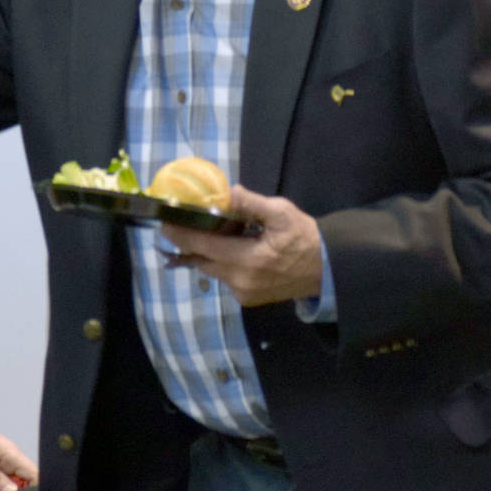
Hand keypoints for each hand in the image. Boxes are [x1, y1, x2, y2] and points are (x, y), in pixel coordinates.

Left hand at [159, 186, 324, 307]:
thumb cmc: (304, 237)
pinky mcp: (247, 298)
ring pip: (211, 270)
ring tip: (198, 232)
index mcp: (249, 260)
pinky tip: (223, 248)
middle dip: (187, 243)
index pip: (204, 246)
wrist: (325, 268)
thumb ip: (252, 203)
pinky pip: (223, 278)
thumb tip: (228, 192)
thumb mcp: (282, 213)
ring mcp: (243, 293)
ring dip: (203, 253)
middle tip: (175, 224)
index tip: (164, 222)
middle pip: (201, 261)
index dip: (181, 234)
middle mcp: (241, 281)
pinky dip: (219, 262)